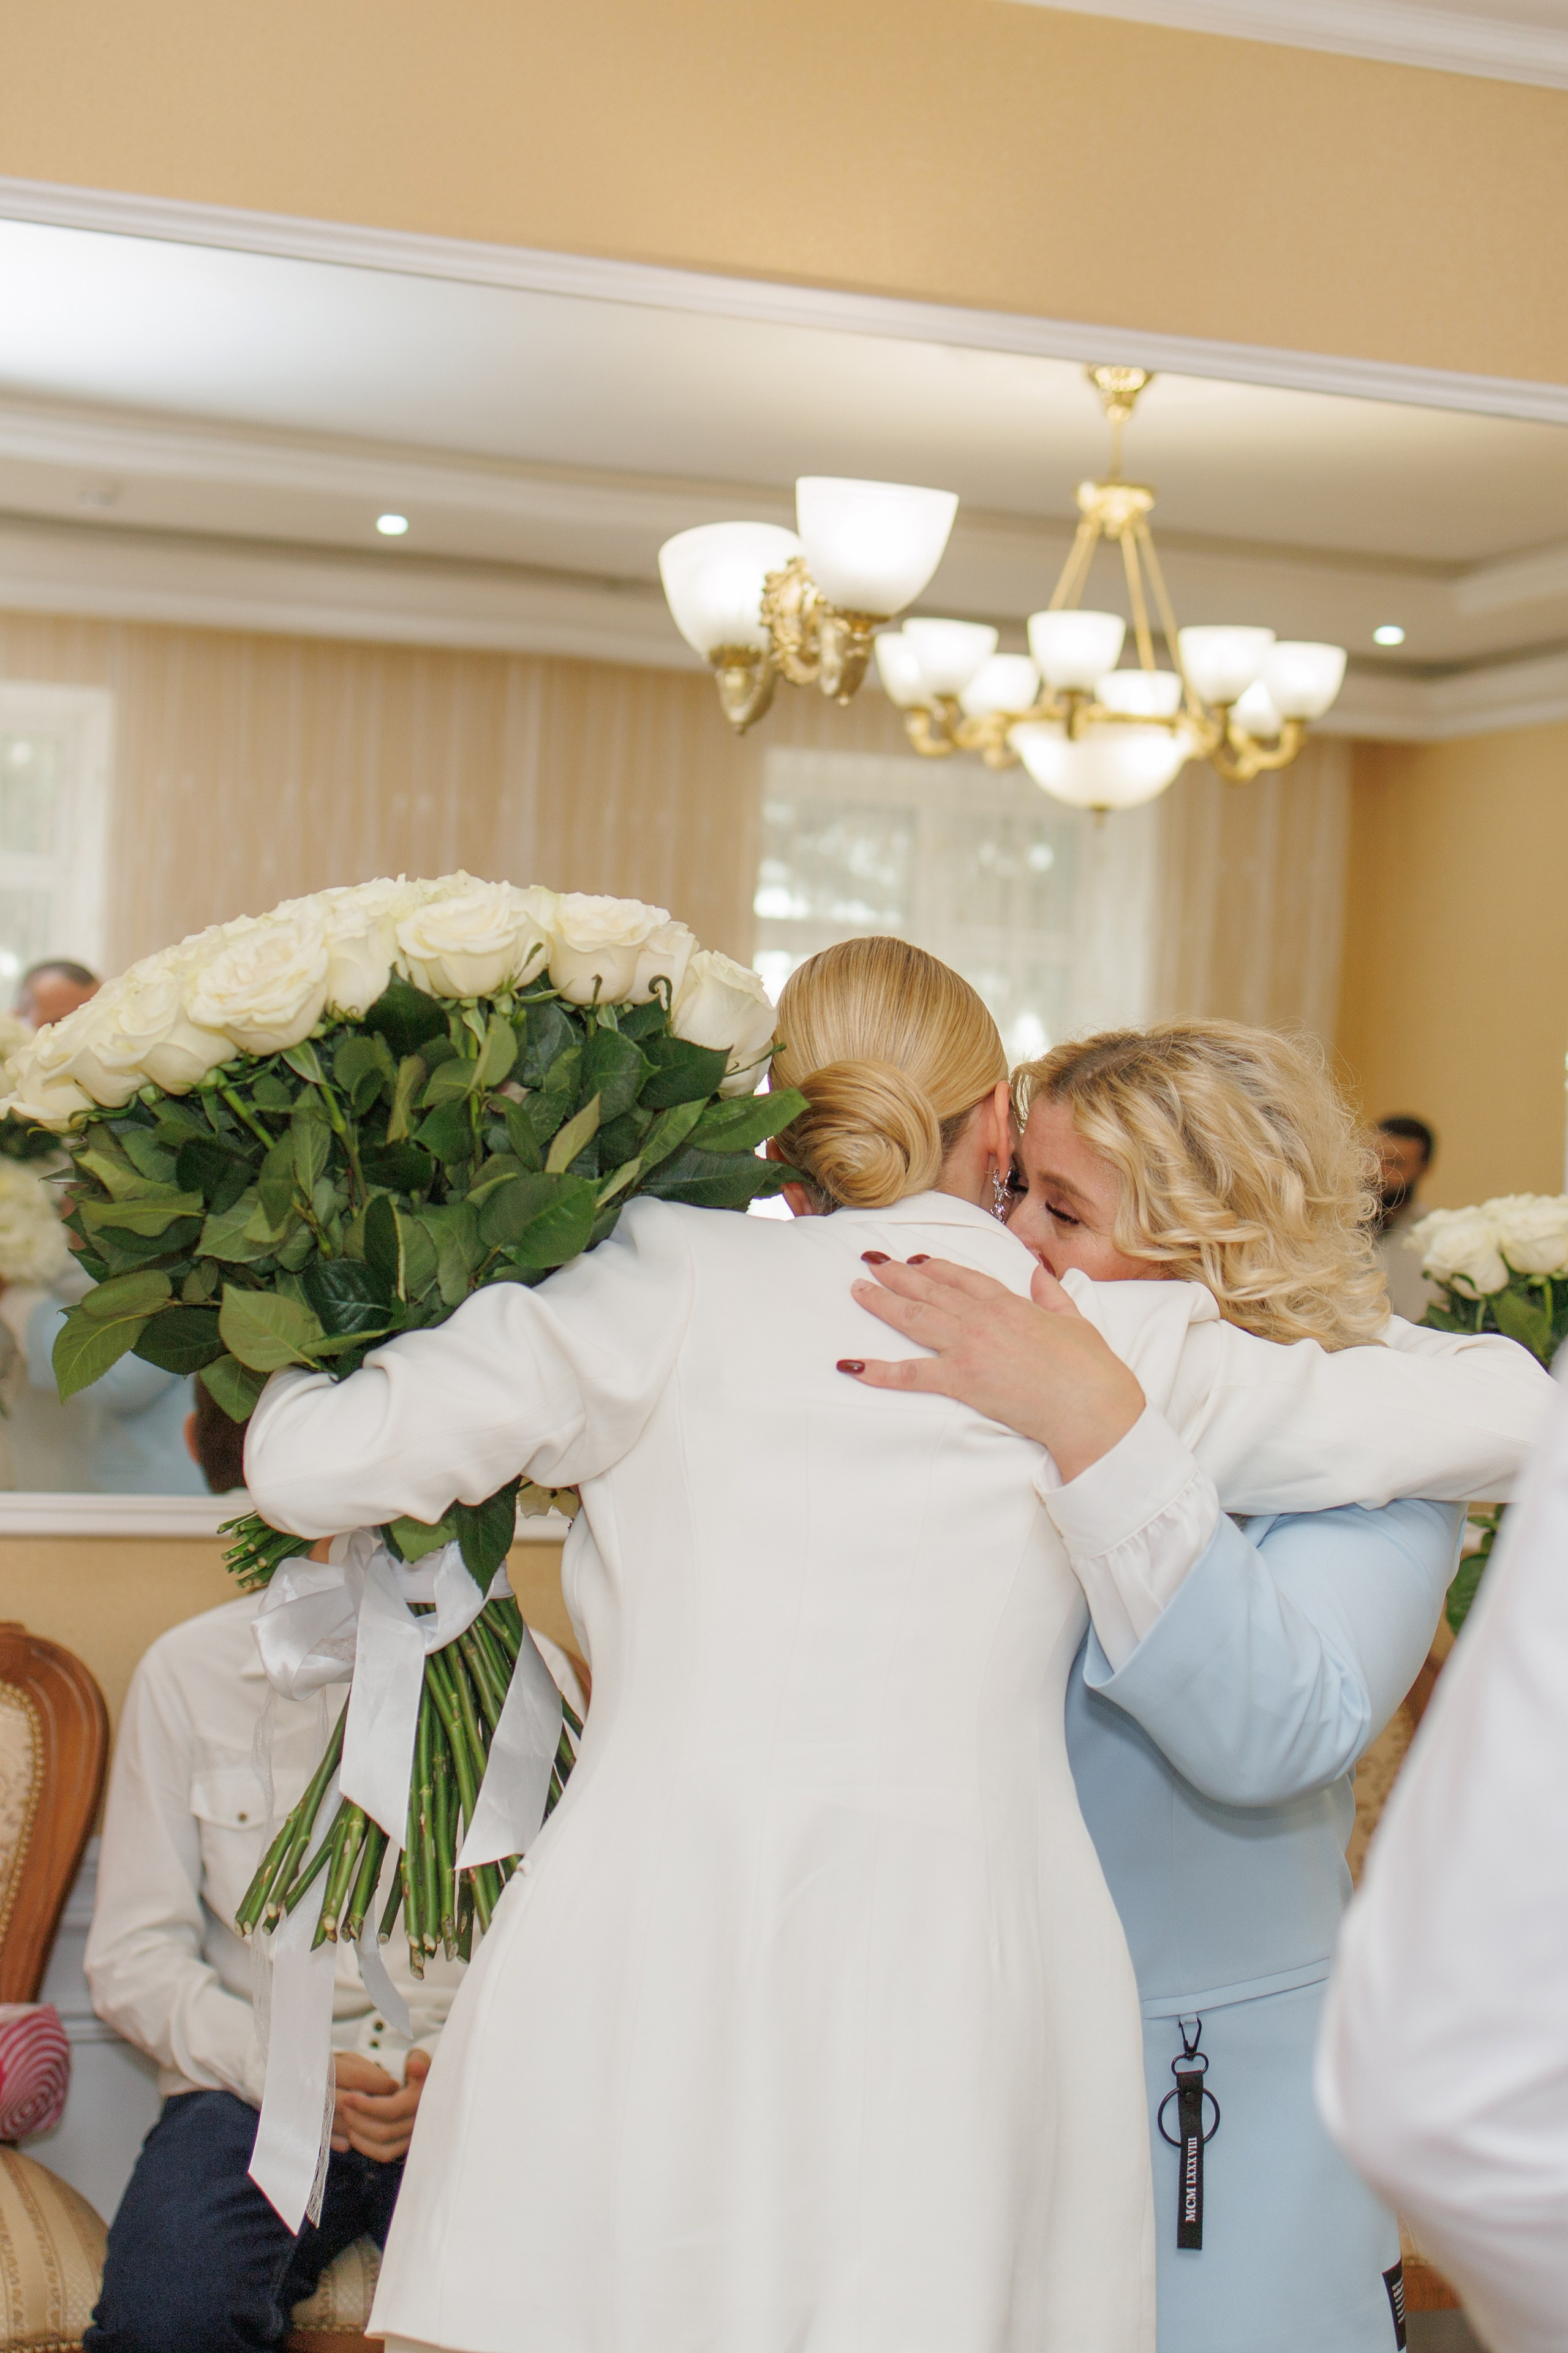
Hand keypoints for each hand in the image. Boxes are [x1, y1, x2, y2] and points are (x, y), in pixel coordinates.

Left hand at [331, 2046, 430, 2162]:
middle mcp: (419, 2123)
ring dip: (360, 2134)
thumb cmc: (420, 2067)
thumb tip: (414, 2065)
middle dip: (358, 2120)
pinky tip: (354, 2133)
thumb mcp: (421, 2059)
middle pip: (384, 2132)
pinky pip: (384, 2154)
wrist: (429, 2083)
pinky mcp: (405, 2145)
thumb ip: (419, 2060)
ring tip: (347, 2117)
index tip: (348, 2097)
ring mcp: (413, 2137)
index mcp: (421, 2102)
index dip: (366, 2106)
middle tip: (343, 2105)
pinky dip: (366, 2147)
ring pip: (382, 2146)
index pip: (390, 2110)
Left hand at [841, 1256, 1145, 1481]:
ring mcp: (969, 1347)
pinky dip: (880, 1371)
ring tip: (857, 1289)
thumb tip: (1038, 1273)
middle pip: (930, 1291)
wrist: (1092, 1407)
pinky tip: (853, 1366)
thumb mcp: (1075, 1320)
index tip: (916, 1259)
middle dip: (897, 1275)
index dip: (936, 1267)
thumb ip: (1053, 1294)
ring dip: (881, 1303)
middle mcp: (984, 1318)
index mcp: (1010, 1304)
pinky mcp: (962, 1379)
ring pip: (915, 1319)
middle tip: (870, 1263)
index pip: (964, 1278)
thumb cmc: (1091, 1369)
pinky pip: (912, 1374)